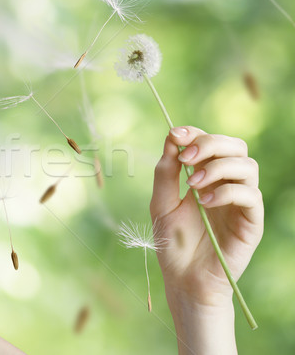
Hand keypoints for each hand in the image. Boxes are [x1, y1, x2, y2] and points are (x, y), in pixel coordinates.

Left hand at [150, 126, 262, 306]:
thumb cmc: (173, 243)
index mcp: (206, 176)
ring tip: (192, 184)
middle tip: (186, 159)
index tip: (175, 135)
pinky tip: (204, 202)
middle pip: (235, 146)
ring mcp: (241, 202)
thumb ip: (165, 173)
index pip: (210, 142)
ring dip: (217, 167)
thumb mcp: (161, 204)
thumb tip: (171, 140)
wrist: (183, 279)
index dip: (195, 133)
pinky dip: (226, 191)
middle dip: (209, 144)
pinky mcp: (251, 221)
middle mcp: (227, 184)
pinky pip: (250, 195)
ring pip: (247, 165)